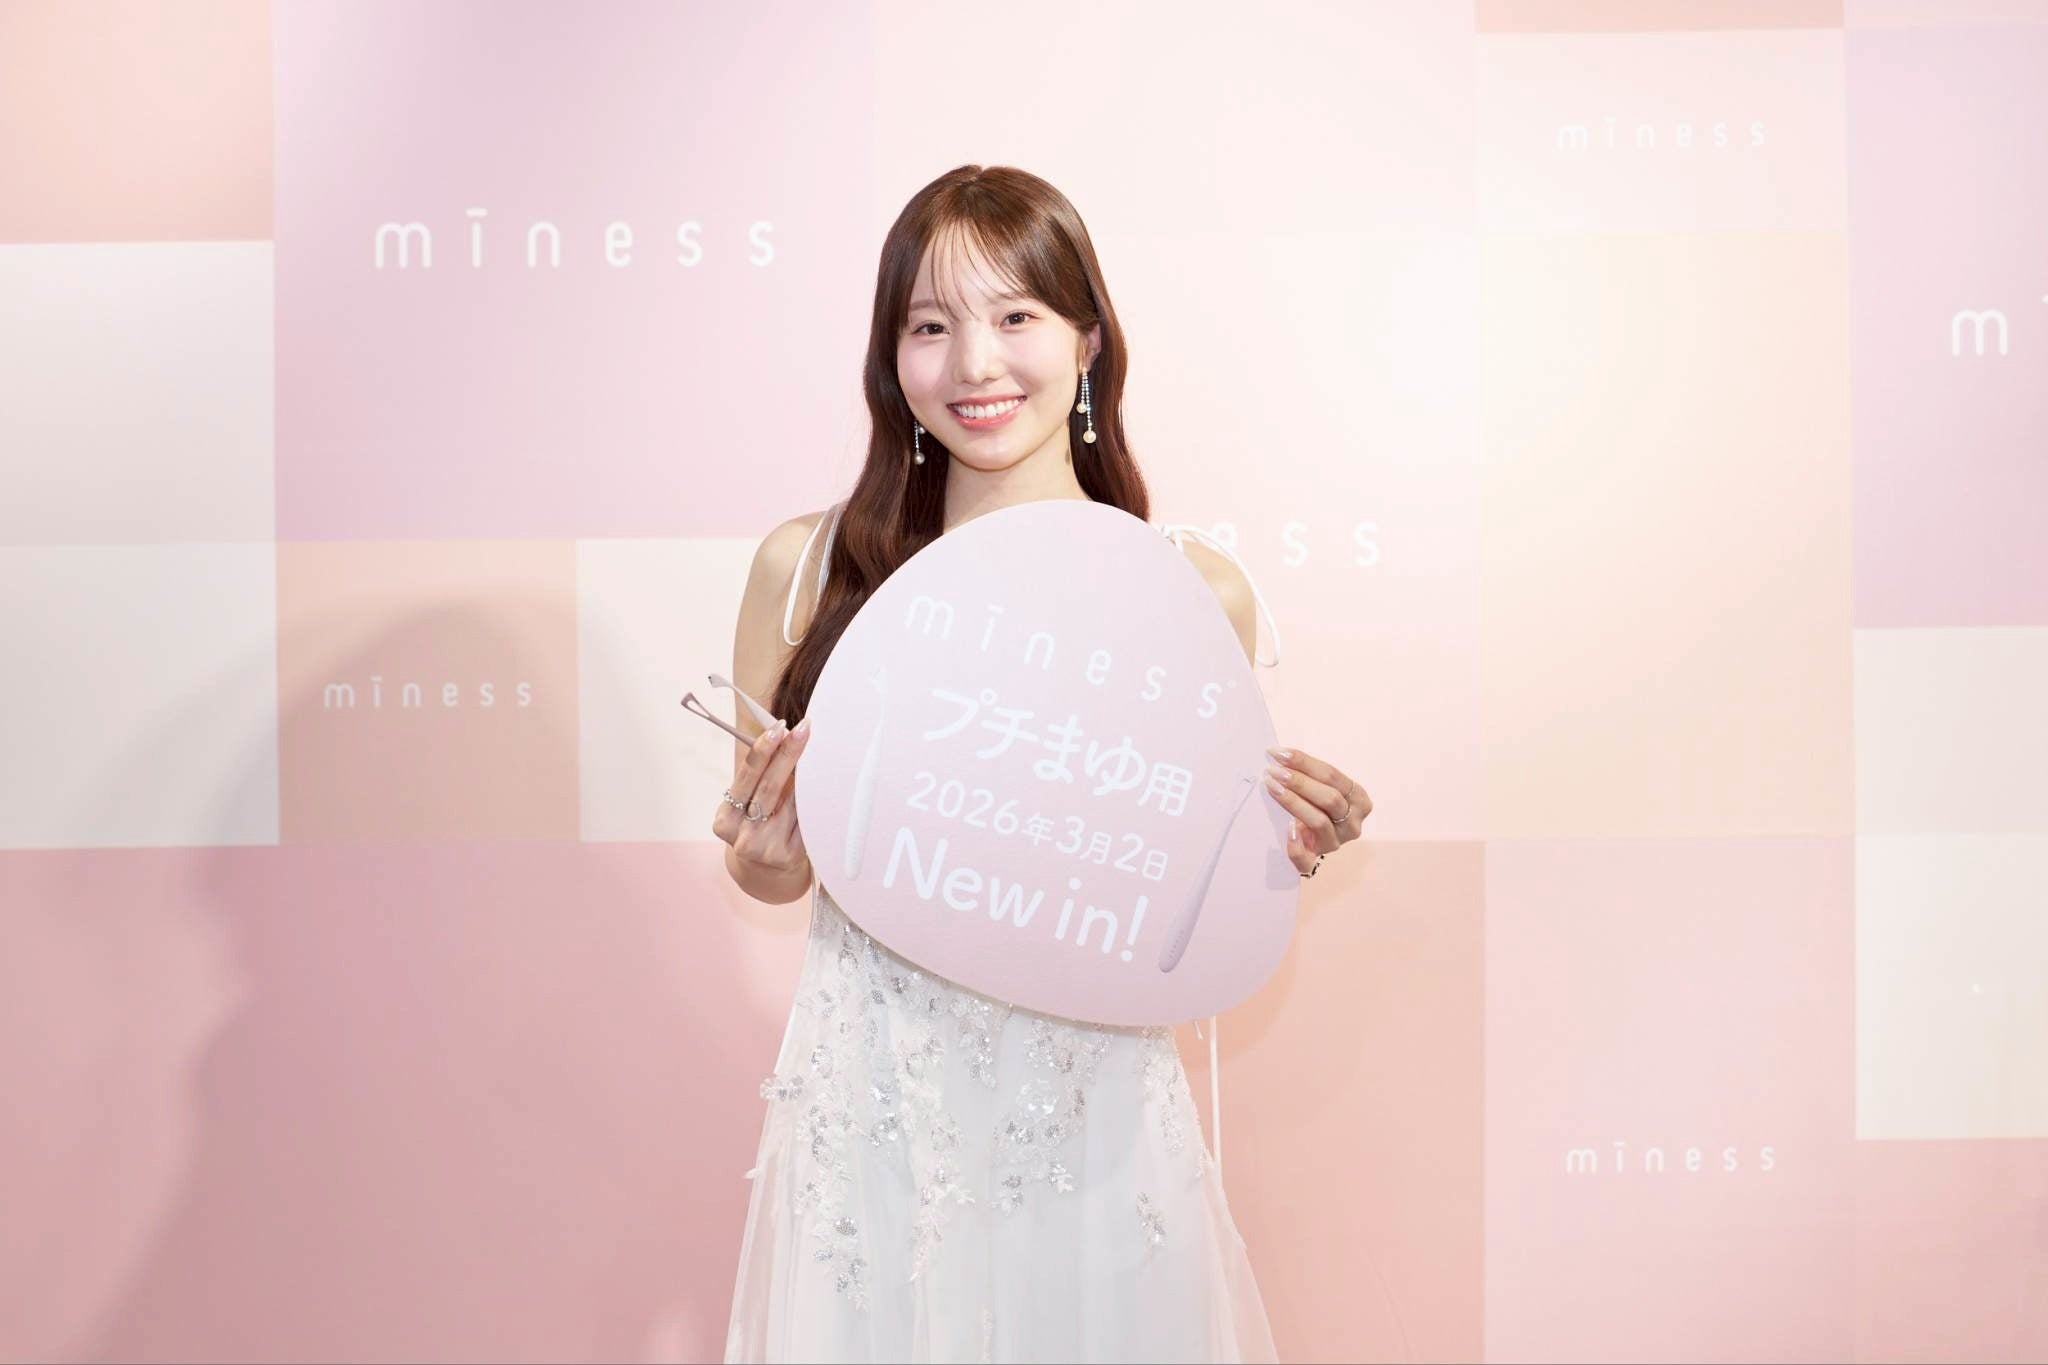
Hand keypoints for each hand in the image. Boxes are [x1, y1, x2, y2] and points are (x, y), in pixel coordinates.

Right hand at [713, 716, 813, 877]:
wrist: (764, 871)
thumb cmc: (755, 826)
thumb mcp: (745, 806)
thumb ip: (757, 778)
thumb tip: (783, 736)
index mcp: (725, 821)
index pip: (747, 777)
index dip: (763, 750)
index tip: (779, 727)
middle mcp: (744, 838)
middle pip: (770, 787)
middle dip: (788, 754)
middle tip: (803, 729)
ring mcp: (768, 849)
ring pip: (793, 802)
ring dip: (805, 776)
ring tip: (813, 756)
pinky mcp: (790, 856)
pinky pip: (805, 817)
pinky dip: (812, 799)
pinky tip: (820, 786)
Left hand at [1262, 744, 1370, 876]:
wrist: (1312, 836)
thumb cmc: (1316, 803)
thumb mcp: (1323, 787)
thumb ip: (1310, 774)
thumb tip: (1281, 756)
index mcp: (1359, 799)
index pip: (1331, 775)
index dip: (1304, 762)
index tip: (1279, 754)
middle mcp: (1352, 823)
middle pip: (1329, 798)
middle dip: (1299, 781)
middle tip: (1274, 771)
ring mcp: (1335, 843)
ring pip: (1319, 821)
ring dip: (1293, 802)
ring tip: (1272, 786)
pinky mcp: (1315, 861)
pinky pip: (1306, 859)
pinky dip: (1295, 845)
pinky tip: (1286, 830)